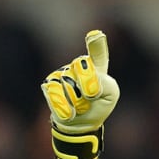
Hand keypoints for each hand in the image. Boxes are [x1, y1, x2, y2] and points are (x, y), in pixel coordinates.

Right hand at [41, 30, 119, 158]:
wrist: (80, 123)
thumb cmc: (98, 106)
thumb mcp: (110, 95)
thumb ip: (104, 85)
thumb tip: (86, 85)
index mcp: (97, 65)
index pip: (97, 53)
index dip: (96, 44)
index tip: (95, 35)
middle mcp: (78, 65)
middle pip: (82, 66)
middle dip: (88, 84)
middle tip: (91, 97)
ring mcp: (62, 73)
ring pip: (69, 84)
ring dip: (78, 103)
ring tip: (80, 106)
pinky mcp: (49, 84)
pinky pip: (56, 94)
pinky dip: (65, 108)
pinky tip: (70, 112)